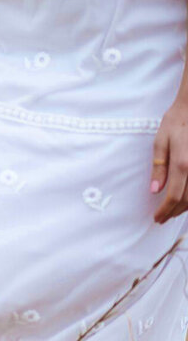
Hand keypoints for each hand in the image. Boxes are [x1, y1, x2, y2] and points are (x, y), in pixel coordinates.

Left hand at [151, 97, 187, 222]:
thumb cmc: (177, 122)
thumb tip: (155, 190)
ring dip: (187, 207)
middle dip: (174, 212)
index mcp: (182, 164)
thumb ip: (159, 168)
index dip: (164, 210)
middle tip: (163, 218)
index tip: (156, 218)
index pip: (173, 196)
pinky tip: (187, 199)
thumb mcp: (161, 142)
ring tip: (174, 211)